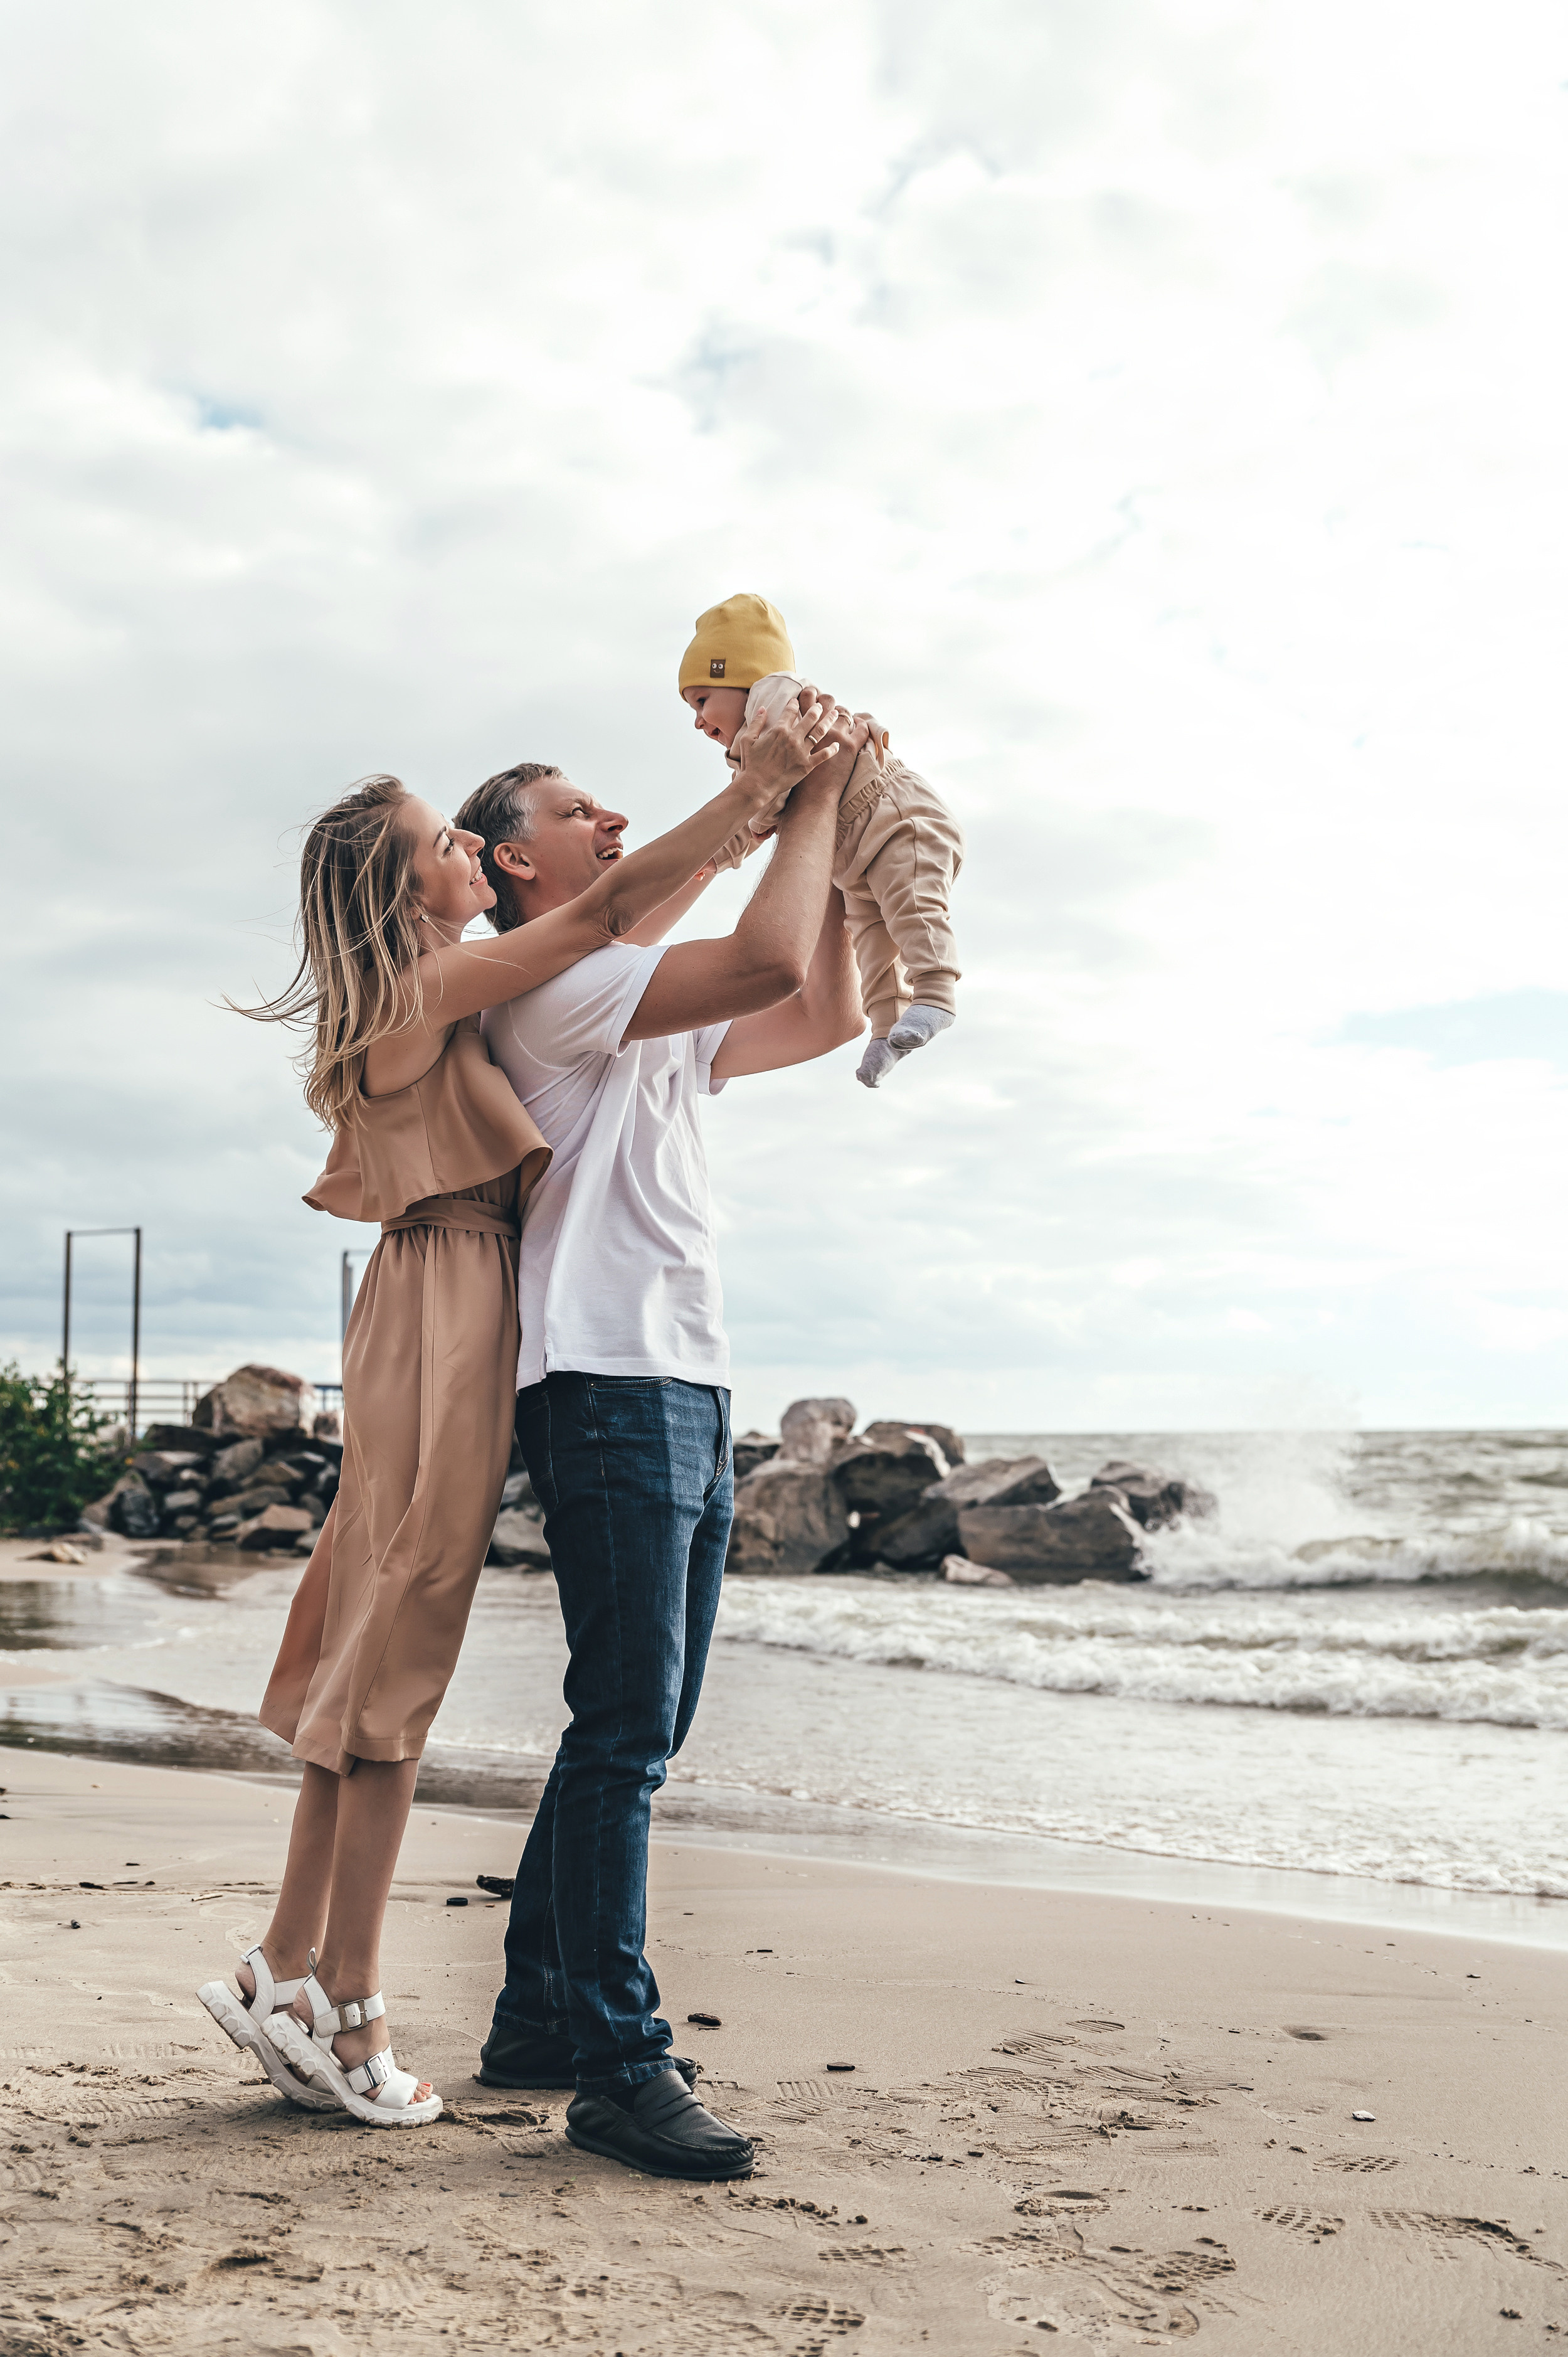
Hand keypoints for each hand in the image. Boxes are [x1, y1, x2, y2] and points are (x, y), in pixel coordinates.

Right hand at [730, 691, 838, 815]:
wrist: (757, 786)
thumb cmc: (751, 764)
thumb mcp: (747, 740)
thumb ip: (756, 722)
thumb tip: (763, 708)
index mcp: (779, 730)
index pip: (791, 711)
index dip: (795, 704)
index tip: (797, 702)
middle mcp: (793, 738)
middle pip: (810, 718)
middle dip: (817, 709)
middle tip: (821, 706)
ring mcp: (801, 752)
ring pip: (820, 732)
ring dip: (829, 721)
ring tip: (835, 714)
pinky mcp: (807, 765)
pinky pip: (824, 755)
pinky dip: (832, 749)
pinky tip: (837, 744)